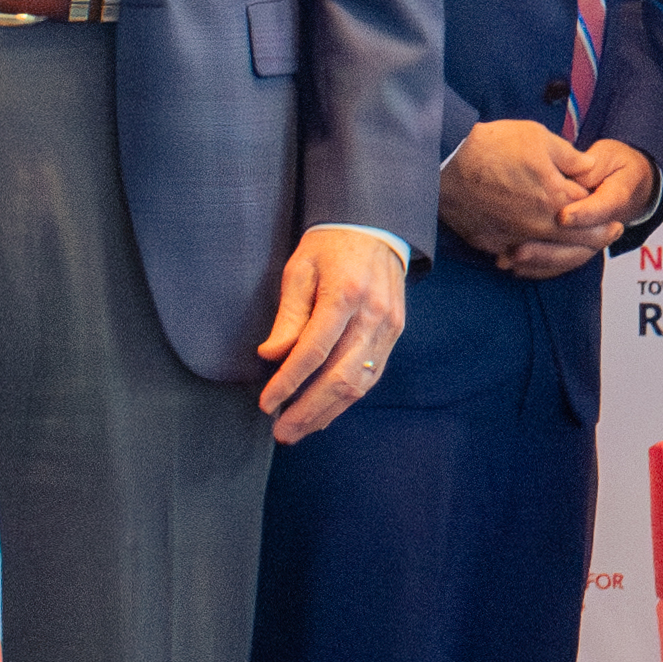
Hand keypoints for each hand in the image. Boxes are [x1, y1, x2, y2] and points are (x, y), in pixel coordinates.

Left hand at [257, 228, 413, 442]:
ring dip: (327, 412)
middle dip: (308, 410)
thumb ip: (288, 315)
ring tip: (299, 430)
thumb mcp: (300, 270)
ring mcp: (388, 326)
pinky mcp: (395, 333)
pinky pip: (371, 375)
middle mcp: (372, 315)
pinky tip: (325, 412)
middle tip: (282, 432)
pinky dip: (346, 399)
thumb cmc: (330, 247)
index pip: (313, 351)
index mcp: (345, 294)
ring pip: (358, 384)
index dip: (288, 383)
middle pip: (339, 377)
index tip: (267, 403)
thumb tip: (272, 356)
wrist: (375, 229)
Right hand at [443, 120, 643, 281]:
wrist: (443, 163)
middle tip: (610, 236)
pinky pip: (518, 258)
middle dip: (598, 239)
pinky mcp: (490, 243)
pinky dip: (533, 258)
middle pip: (577, 241)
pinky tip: (538, 252)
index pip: (590, 213)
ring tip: (579, 249)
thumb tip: (590, 166)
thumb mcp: (538, 138)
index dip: (605, 214)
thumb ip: (570, 156)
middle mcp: (537, 226)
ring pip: (550, 256)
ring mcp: (513, 238)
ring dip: (569, 254)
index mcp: (554, 198)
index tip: (615, 217)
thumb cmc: (490, 146)